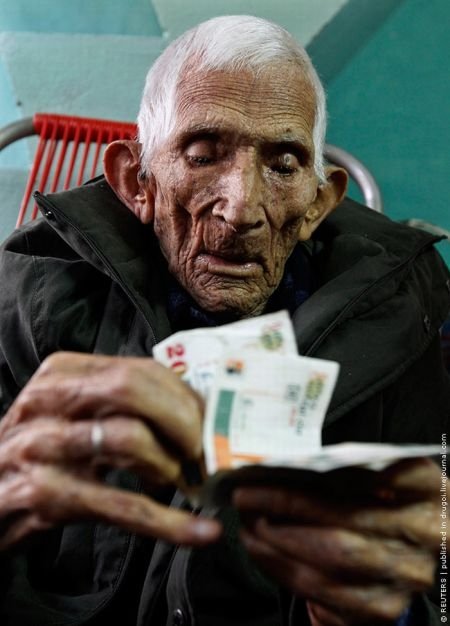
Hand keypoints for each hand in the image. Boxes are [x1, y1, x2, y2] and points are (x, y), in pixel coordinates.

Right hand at [0, 352, 220, 549]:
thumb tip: (192, 413)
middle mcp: (49, 402)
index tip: (211, 420)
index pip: (139, 370)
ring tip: (180, 481)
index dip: (184, 396)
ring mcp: (44, 446)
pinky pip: (122, 505)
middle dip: (184, 420)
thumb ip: (119, 405)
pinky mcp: (46, 494)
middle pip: (133, 390)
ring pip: (129, 439)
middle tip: (205, 449)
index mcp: (62, 374)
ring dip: (172, 465)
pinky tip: (200, 531)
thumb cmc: (41, 451)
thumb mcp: (73, 414)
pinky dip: (169, 522)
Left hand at [233, 458, 442, 624]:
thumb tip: (282, 462)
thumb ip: (348, 465)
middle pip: (342, 522)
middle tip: (245, 498)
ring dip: (277, 543)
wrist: (414, 549)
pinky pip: (324, 594)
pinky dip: (284, 570)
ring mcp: (405, 575)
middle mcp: (424, 534)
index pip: (366, 476)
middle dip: (284, 509)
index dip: (315, 474)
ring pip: (330, 561)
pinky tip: (263, 551)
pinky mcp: (383, 607)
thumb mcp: (382, 471)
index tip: (267, 469)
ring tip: (248, 524)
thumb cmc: (387, 498)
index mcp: (426, 489)